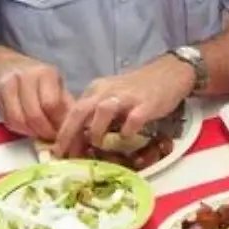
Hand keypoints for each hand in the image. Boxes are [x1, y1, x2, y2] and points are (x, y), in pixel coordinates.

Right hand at [0, 59, 72, 141]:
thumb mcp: (58, 88)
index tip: (62, 133)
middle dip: (44, 131)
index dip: (57, 123)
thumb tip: (79, 129)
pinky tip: (27, 129)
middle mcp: (26, 77)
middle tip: (51, 138)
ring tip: (40, 135)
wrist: (9, 67)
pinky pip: (8, 120)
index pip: (52, 104)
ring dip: (31, 132)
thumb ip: (67, 106)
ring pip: (19, 119)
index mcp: (46, 74)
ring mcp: (9, 85)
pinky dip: (19, 129)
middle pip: (34, 114)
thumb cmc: (40, 82)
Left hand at [53, 55, 194, 157]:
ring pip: (103, 110)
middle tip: (66, 155)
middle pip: (81, 110)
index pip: (73, 111)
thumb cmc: (138, 89)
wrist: (170, 73)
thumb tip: (80, 140)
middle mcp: (107, 91)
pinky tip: (127, 138)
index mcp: (96, 90)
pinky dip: (127, 131)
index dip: (63, 133)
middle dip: (69, 134)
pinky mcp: (146, 104)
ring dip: (96, 130)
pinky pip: (133, 119)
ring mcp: (127, 97)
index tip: (59, 153)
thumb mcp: (111, 95)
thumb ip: (96, 113)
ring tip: (96, 145)